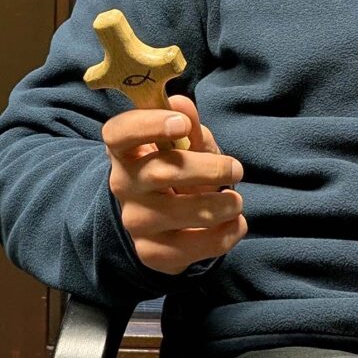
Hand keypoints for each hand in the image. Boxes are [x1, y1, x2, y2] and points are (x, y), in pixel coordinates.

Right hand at [104, 96, 246, 275]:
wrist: (159, 220)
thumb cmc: (174, 168)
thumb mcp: (181, 143)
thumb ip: (186, 123)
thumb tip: (182, 104)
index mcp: (124, 150)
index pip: (120, 133)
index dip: (150, 125)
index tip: (182, 124)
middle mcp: (122, 185)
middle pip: (162, 171)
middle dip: (209, 169)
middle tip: (236, 169)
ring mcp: (135, 221)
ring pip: (185, 212)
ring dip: (223, 205)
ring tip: (235, 200)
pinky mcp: (152, 253)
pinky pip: (197, 247)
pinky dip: (227, 233)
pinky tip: (233, 223)